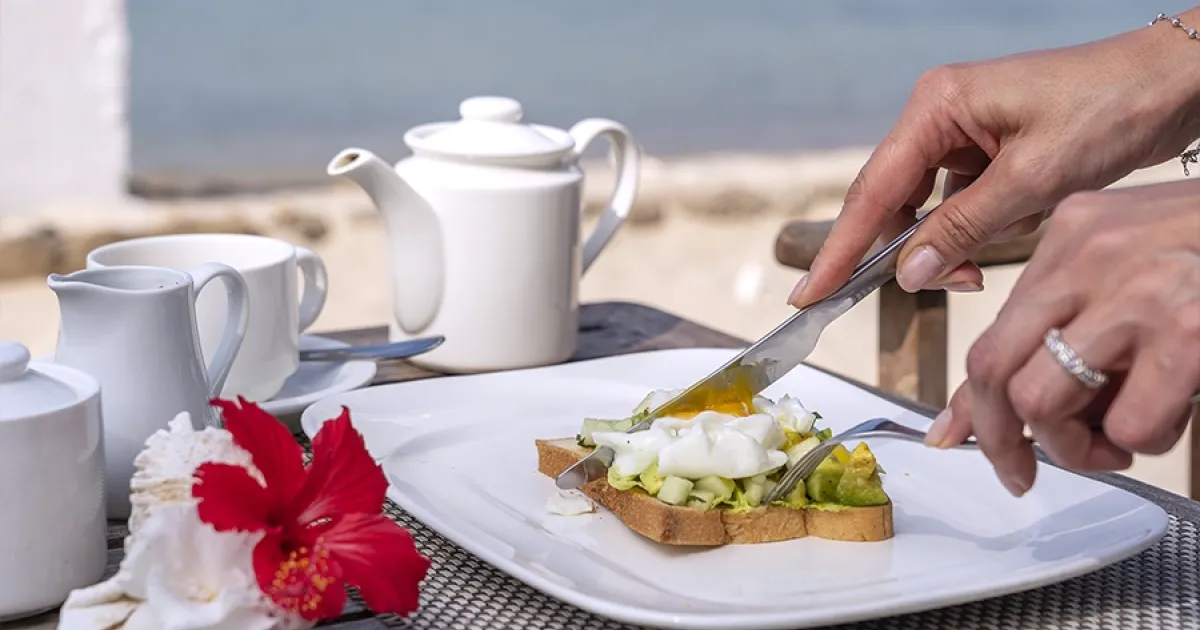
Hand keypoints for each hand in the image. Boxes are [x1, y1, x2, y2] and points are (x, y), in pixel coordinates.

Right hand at [789, 9, 1199, 306]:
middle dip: (897, 252)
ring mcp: (964, 132)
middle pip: (891, 200)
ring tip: (972, 273)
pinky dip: (970, 234)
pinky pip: (958, 204)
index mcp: (938, 105)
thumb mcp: (1035, 178)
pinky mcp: (989, 150)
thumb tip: (908, 274)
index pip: (873, 190)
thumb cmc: (1112, 108)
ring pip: (925, 208)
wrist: (1179, 81)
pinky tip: (998, 243)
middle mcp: (940, 114)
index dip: (840, 248)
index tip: (810, 293)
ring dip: (942, 247)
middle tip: (895, 294)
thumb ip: (964, 228)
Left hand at [925, 179, 1199, 495]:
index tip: (964, 441)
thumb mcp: (1124, 268)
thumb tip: (972, 412)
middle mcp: (1091, 255)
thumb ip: (1056, 325)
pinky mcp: (1189, 330)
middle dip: (1002, 441)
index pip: (988, 334)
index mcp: (1071, 235)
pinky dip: (1143, 441)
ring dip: (1074, 449)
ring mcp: (1139, 291)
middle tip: (1025, 470)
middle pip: (994, 370)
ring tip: (1114, 442)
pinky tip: (1170, 417)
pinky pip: (1129, 425)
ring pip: (1045, 402)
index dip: (972, 406)